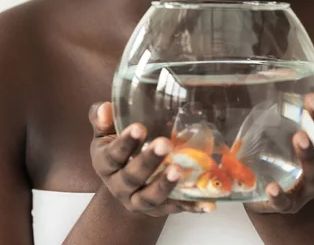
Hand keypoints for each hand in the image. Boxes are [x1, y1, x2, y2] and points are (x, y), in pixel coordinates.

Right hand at [89, 102, 215, 216]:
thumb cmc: (117, 150)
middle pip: (132, 176)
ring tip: (179, 170)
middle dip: (148, 160)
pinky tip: (208, 203)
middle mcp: (119, 186)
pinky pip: (175, 208)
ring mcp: (137, 200)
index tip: (139, 127)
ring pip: (150, 197)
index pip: (112, 155)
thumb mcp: (105, 134)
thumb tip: (106, 107)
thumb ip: (103, 119)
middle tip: (165, 144)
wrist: (123, 185)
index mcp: (105, 164)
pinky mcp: (158, 209)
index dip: (125, 143)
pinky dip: (191, 206)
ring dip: (165, 185)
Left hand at [246, 82, 313, 213]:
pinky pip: (287, 202)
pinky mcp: (291, 203)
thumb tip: (299, 68)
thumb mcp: (299, 123)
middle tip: (311, 100)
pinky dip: (280, 196)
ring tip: (299, 136)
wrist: (275, 191)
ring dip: (309, 154)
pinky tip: (270, 186)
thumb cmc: (290, 150)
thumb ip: (303, 102)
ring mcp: (310, 186)